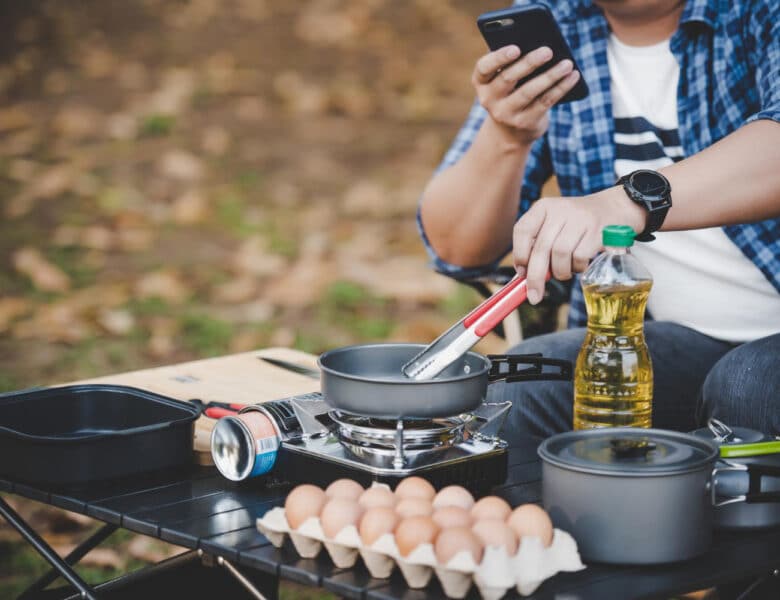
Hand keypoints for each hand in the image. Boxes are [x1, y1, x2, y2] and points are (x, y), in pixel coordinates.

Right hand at [471, 45, 580, 145]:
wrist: (509, 133)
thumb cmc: (510, 94)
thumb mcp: (505, 81)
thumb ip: (514, 64)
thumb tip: (541, 46)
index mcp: (482, 83)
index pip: (484, 68)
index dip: (499, 58)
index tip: (516, 48)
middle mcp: (489, 100)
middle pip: (508, 78)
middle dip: (529, 63)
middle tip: (548, 51)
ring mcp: (506, 114)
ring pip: (529, 92)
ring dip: (550, 76)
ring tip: (567, 63)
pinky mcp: (525, 122)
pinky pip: (545, 102)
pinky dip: (561, 88)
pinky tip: (573, 76)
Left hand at [512, 187, 646, 302]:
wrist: (615, 208)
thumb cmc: (577, 225)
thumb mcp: (555, 225)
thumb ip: (538, 245)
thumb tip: (525, 276)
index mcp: (544, 207)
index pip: (522, 230)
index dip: (519, 254)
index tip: (522, 273)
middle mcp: (560, 210)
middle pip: (540, 248)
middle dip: (535, 277)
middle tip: (534, 296)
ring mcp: (580, 219)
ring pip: (559, 254)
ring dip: (560, 271)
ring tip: (564, 271)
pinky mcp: (597, 230)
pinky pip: (579, 257)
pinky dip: (577, 268)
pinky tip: (579, 265)